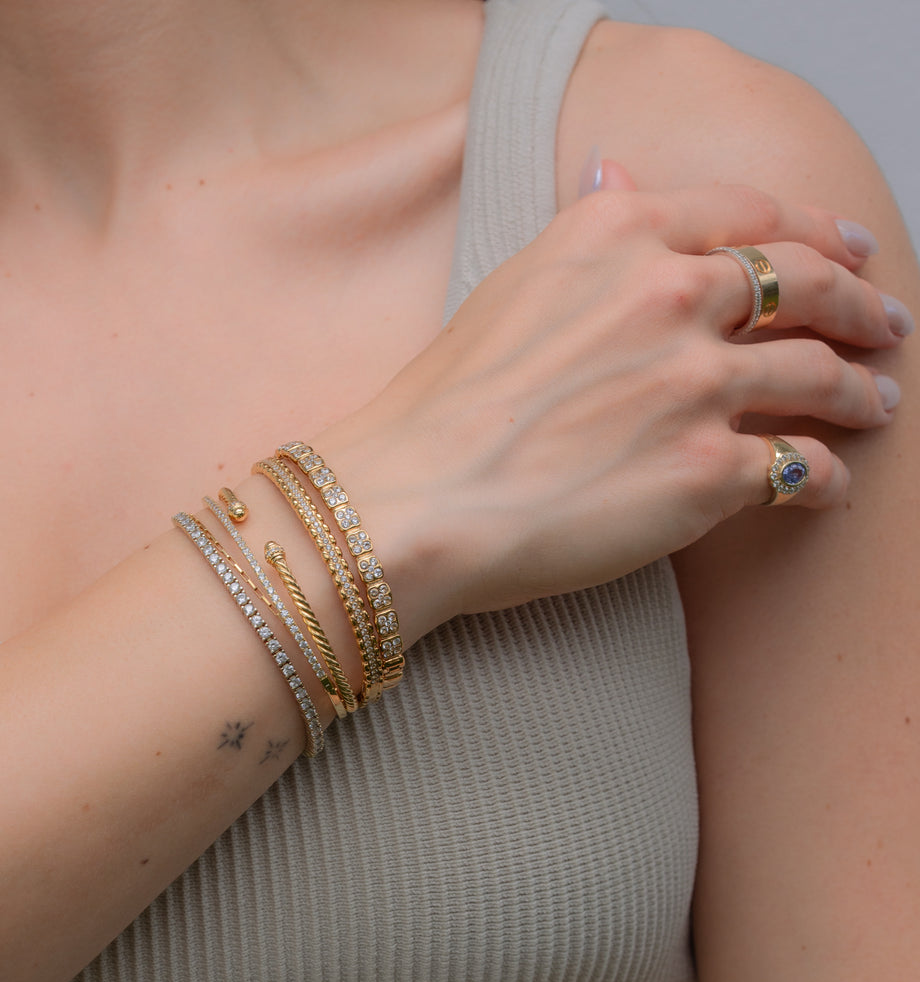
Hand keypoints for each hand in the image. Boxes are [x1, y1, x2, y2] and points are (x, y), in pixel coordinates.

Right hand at [321, 182, 907, 633]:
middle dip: (860, 301)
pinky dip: (827, 476)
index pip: (749, 215)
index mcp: (619, 238)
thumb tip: (621, 173)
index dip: (812, 229)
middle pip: (807, 283)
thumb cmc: (443, 403)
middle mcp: (670, 295)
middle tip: (884, 322)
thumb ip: (587, 231)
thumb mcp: (510, 284)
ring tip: (878, 402)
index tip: (844, 248)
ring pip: (820, 373)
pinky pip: (801, 466)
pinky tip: (829, 484)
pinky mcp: (708, 470)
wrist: (418, 498)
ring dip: (861, 389)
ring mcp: (696, 382)